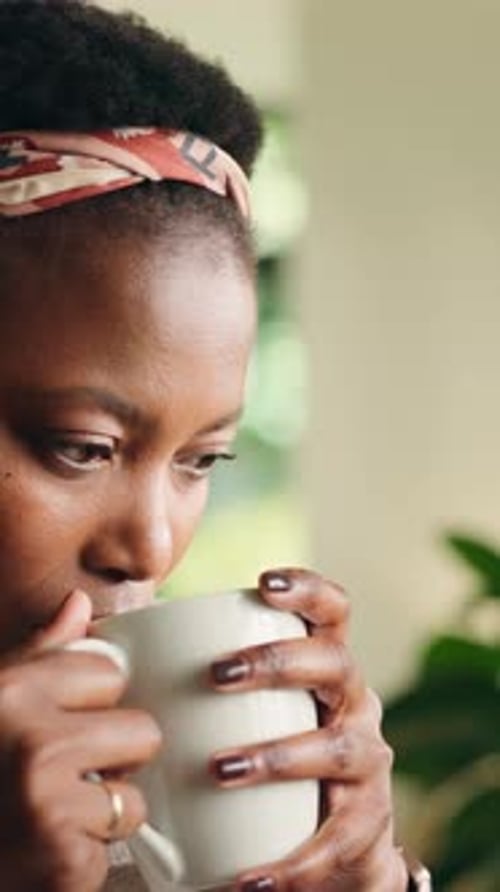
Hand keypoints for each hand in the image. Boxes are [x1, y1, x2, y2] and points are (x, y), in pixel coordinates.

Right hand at [0, 591, 160, 891]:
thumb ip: (39, 655)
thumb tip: (78, 603)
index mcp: (12, 693)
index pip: (110, 673)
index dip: (93, 705)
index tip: (62, 727)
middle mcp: (30, 742)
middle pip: (141, 729)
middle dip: (113, 758)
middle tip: (63, 778)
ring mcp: (47, 801)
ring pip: (135, 791)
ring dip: (104, 811)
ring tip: (55, 817)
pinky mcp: (64, 857)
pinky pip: (119, 843)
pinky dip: (90, 856)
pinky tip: (50, 851)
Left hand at [209, 569, 407, 891]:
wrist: (331, 840)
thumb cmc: (269, 754)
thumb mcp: (244, 709)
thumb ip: (181, 670)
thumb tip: (98, 628)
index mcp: (324, 666)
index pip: (333, 611)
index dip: (306, 589)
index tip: (262, 583)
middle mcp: (354, 703)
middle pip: (334, 664)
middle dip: (278, 663)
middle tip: (217, 676)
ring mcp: (366, 761)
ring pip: (336, 747)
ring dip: (279, 754)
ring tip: (221, 768)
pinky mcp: (366, 824)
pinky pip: (334, 839)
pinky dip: (292, 860)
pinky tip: (249, 876)